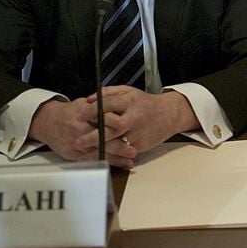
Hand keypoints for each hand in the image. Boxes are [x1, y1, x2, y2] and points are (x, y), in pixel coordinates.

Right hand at [28, 97, 122, 163]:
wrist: (48, 121)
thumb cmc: (70, 112)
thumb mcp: (85, 104)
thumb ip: (101, 106)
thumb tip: (121, 108)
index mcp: (84, 116)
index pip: (104, 121)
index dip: (117, 126)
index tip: (129, 129)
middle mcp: (79, 131)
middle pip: (102, 140)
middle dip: (118, 147)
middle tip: (133, 151)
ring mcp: (76, 145)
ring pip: (98, 153)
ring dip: (115, 159)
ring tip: (129, 162)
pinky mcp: (73, 155)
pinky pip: (91, 161)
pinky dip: (105, 163)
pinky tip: (117, 165)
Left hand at [77, 86, 199, 168]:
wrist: (168, 114)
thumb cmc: (145, 103)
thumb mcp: (128, 91)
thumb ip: (108, 93)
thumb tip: (90, 99)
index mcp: (130, 101)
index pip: (107, 105)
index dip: (91, 110)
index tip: (78, 115)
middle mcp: (134, 117)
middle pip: (111, 127)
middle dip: (93, 135)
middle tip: (78, 140)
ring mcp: (138, 132)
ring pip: (116, 142)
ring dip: (99, 148)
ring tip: (84, 151)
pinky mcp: (140, 145)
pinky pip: (123, 151)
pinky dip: (110, 155)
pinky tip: (98, 156)